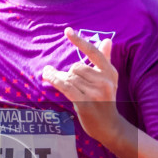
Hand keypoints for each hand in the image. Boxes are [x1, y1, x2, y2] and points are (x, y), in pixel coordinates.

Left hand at [42, 28, 123, 143]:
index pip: (93, 52)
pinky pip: (66, 87)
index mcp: (110, 72)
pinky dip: (55, 80)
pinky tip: (47, 76)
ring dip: (61, 80)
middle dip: (67, 73)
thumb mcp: (109, 80)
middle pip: (76, 67)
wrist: (109, 126)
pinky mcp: (85, 103)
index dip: (80, 41)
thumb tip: (107, 40)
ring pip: (69, 78)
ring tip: (61, 85)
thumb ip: (105, 60)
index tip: (67, 31)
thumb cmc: (106, 101)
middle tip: (64, 80)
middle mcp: (105, 81)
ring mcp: (96, 93)